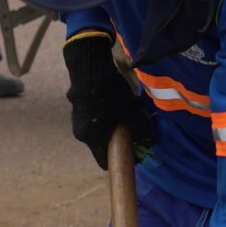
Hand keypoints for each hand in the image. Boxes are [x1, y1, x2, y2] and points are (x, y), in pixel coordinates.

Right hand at [64, 33, 154, 169]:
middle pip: (104, 145)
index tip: (134, 151)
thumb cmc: (109, 91)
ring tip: (125, 109)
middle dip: (120, 139)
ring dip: (114, 124)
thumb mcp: (130, 111)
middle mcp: (81, 133)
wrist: (87, 64)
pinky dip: (106, 115)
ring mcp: (77, 119)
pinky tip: (114, 99)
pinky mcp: (78, 107)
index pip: (104, 162)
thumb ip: (140, 128)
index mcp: (92, 138)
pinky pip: (94, 118)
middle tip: (134, 125)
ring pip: (100, 130)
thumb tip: (148, 141)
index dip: (121, 160)